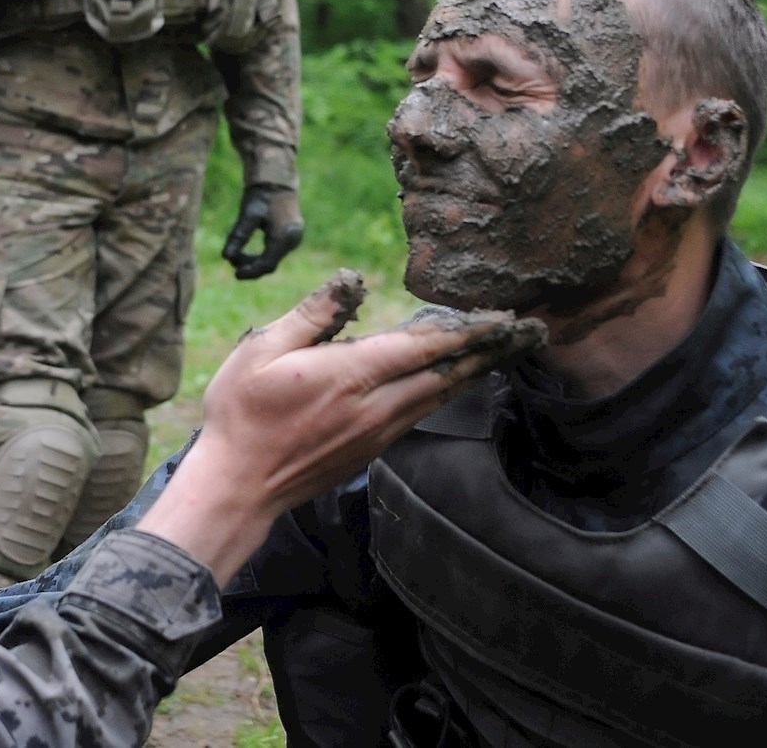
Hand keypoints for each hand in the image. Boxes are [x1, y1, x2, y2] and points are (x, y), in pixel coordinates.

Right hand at [136, 271, 543, 581]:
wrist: (237, 486)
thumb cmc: (241, 414)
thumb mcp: (261, 349)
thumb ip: (313, 314)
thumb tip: (352, 281)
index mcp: (352, 376)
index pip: (425, 347)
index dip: (469, 331)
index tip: (504, 318)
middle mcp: (376, 407)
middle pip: (448, 375)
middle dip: (490, 351)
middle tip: (529, 333)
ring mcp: (376, 434)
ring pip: (439, 397)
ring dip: (473, 372)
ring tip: (503, 352)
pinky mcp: (370, 450)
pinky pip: (420, 415)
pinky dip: (444, 392)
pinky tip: (451, 382)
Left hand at [222, 183, 303, 279]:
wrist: (276, 179)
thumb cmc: (262, 194)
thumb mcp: (248, 215)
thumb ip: (238, 236)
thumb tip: (225, 257)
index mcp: (284, 236)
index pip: (267, 264)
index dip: (250, 272)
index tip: (235, 274)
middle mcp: (293, 240)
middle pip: (270, 263)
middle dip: (251, 265)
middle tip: (232, 262)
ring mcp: (294, 238)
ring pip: (272, 259)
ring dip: (255, 260)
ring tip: (236, 255)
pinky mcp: (290, 236)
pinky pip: (275, 252)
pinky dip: (261, 254)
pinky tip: (246, 251)